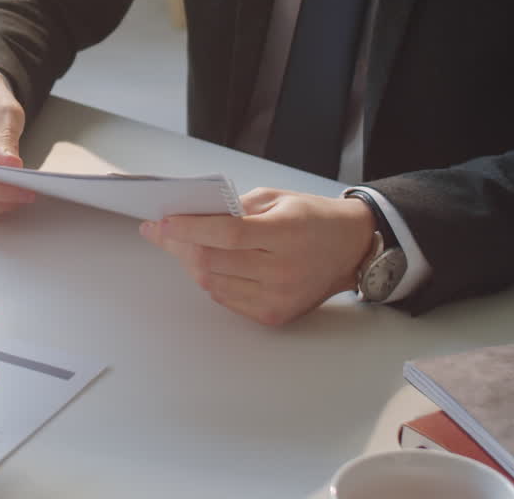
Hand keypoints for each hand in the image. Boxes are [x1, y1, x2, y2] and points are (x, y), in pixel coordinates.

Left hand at [140, 188, 376, 325]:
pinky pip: (226, 299)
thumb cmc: (313, 219)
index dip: (190, 227)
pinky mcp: (274, 315)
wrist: (351, 249)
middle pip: (213, 261)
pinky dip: (212, 280)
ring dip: (193, 263)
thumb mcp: (276, 198)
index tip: (163, 221)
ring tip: (188, 245)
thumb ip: (234, 207)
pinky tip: (213, 264)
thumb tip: (190, 216)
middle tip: (165, 231)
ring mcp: (278, 297)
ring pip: (213, 283)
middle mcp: (283, 269)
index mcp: (285, 233)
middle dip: (181, 245)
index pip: (226, 233)